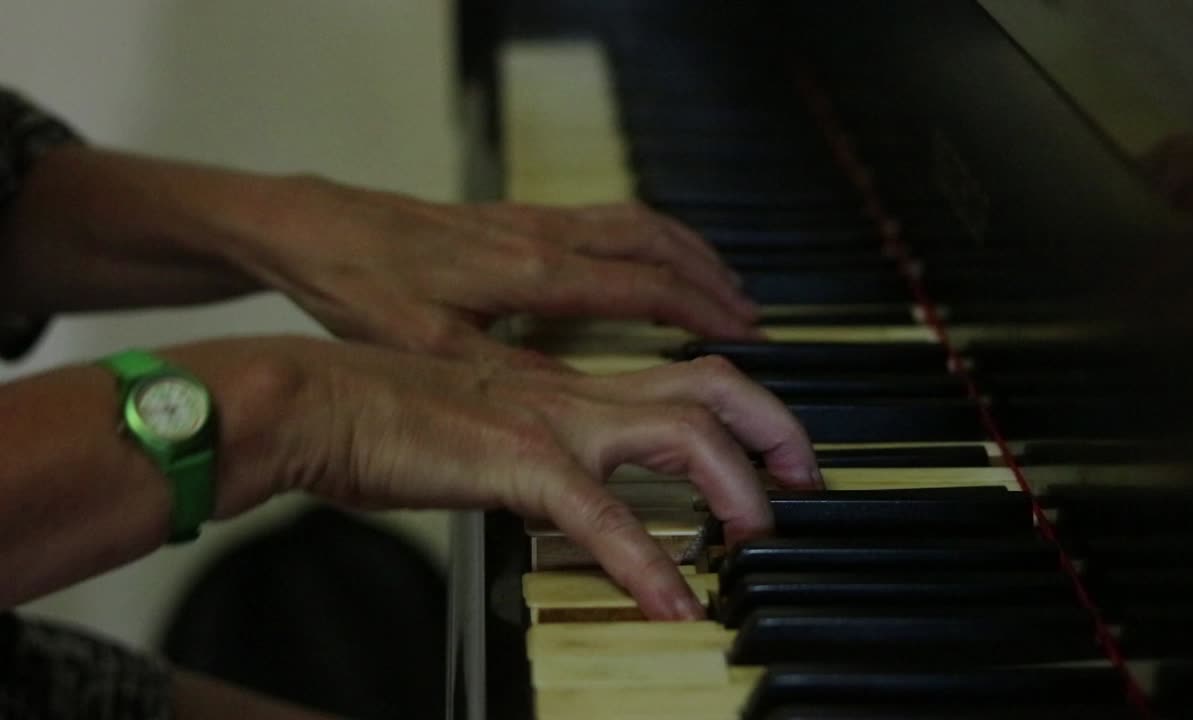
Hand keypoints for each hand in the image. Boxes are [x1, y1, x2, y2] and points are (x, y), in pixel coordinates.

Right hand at [174, 337, 818, 619]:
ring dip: (737, 486)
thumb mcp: (480, 427)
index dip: (746, 410)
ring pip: (681, 429)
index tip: (776, 455)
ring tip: (758, 539)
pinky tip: (671, 604)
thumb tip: (572, 491)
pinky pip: (602, 513)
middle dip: (777, 428)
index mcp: (567, 386)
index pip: (682, 379)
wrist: (310, 401)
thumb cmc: (381, 418)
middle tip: (806, 481)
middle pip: (710, 384)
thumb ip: (535, 453)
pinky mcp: (515, 460)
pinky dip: (646, 562)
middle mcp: (574, 393)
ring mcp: (550, 421)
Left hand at [230, 179, 759, 361]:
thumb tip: (578, 412)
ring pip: (634, 222)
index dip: (702, 312)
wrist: (311, 228)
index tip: (747, 335)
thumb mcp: (432, 349)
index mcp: (532, 272)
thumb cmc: (362, 286)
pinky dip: (647, 239)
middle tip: (752, 317)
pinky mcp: (511, 217)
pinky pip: (604, 218)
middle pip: (655, 243)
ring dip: (686, 252)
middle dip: (712, 279)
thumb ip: (509, 379)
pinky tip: (644, 262)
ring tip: (720, 286)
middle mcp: (542, 236)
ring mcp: (529, 220)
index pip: (644, 286)